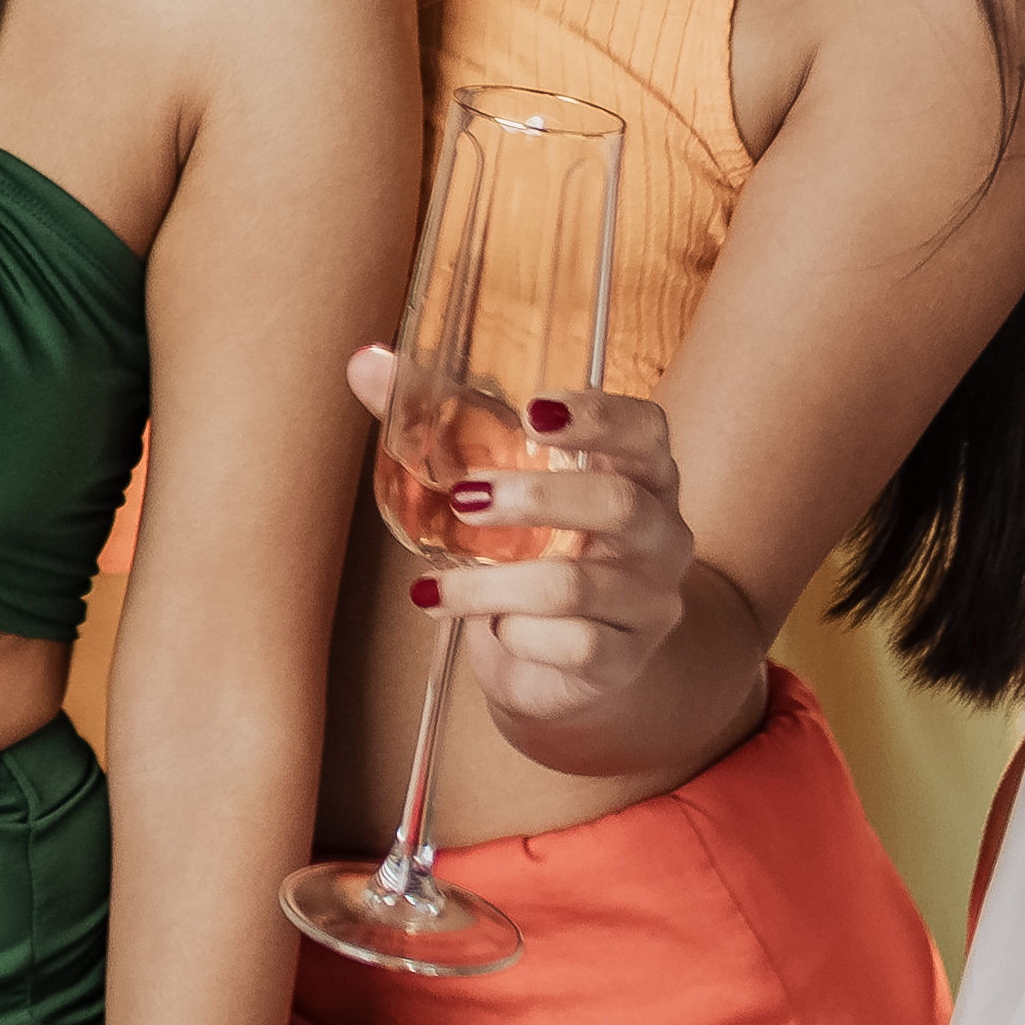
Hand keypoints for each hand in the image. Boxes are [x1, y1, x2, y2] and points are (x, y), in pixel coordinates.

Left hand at [359, 351, 706, 733]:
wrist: (567, 661)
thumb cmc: (536, 550)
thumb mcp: (499, 484)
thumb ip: (438, 422)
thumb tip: (364, 363)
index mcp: (640, 474)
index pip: (647, 430)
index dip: (600, 416)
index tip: (534, 412)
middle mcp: (660, 534)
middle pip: (619, 504)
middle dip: (537, 498)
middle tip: (464, 499)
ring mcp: (649, 602)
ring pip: (577, 586)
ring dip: (493, 586)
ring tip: (433, 586)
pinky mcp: (624, 660)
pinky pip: (573, 646)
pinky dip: (515, 636)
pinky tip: (489, 631)